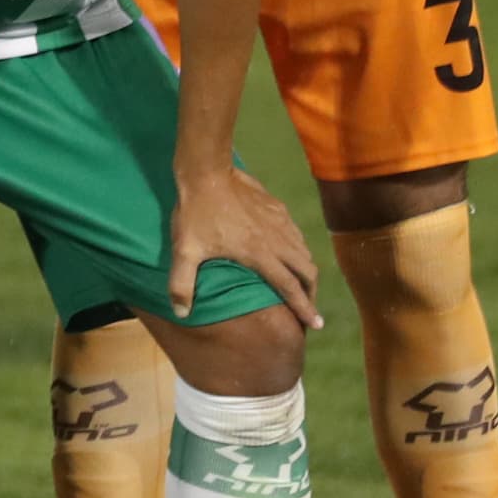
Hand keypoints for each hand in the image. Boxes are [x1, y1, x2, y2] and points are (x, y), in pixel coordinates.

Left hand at [169, 162, 326, 327]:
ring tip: (300, 282)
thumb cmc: (196, 213)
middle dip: (311, 292)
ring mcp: (280, 221)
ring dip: (306, 269)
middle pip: (307, 270)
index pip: (289, 288)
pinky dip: (298, 248)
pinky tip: (288, 251)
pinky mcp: (278, 207)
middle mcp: (277, 240)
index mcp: (260, 254)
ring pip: (305, 251)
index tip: (316, 324)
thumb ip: (182, 284)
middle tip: (307, 306)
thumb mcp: (184, 251)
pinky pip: (296, 233)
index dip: (304, 308)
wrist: (207, 173)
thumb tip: (181, 312)